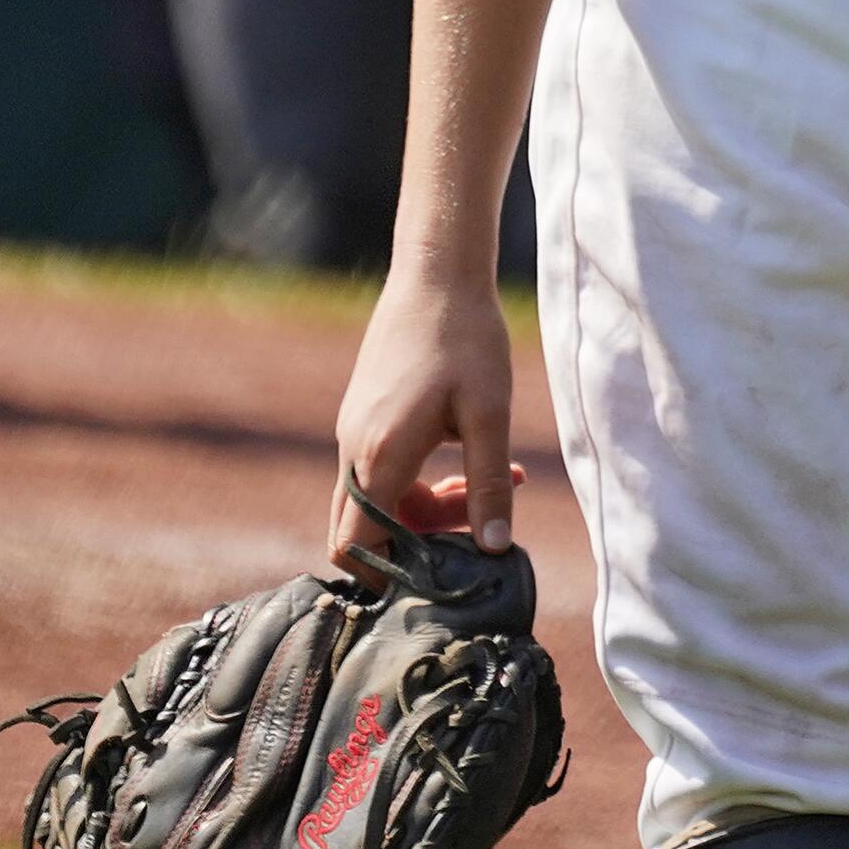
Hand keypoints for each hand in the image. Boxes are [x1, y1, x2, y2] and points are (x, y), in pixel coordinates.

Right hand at [331, 266, 516, 569]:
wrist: (438, 272)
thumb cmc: (466, 338)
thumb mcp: (489, 413)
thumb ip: (488, 484)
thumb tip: (495, 549)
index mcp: (379, 456)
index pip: (353, 546)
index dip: (385, 575)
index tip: (438, 575)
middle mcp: (352, 447)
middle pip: (362, 529)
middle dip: (415, 541)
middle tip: (475, 523)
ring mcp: (353, 428)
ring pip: (376, 497)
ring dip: (424, 506)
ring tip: (490, 482)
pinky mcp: (364, 413)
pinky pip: (379, 468)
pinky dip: (416, 477)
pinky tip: (466, 455)